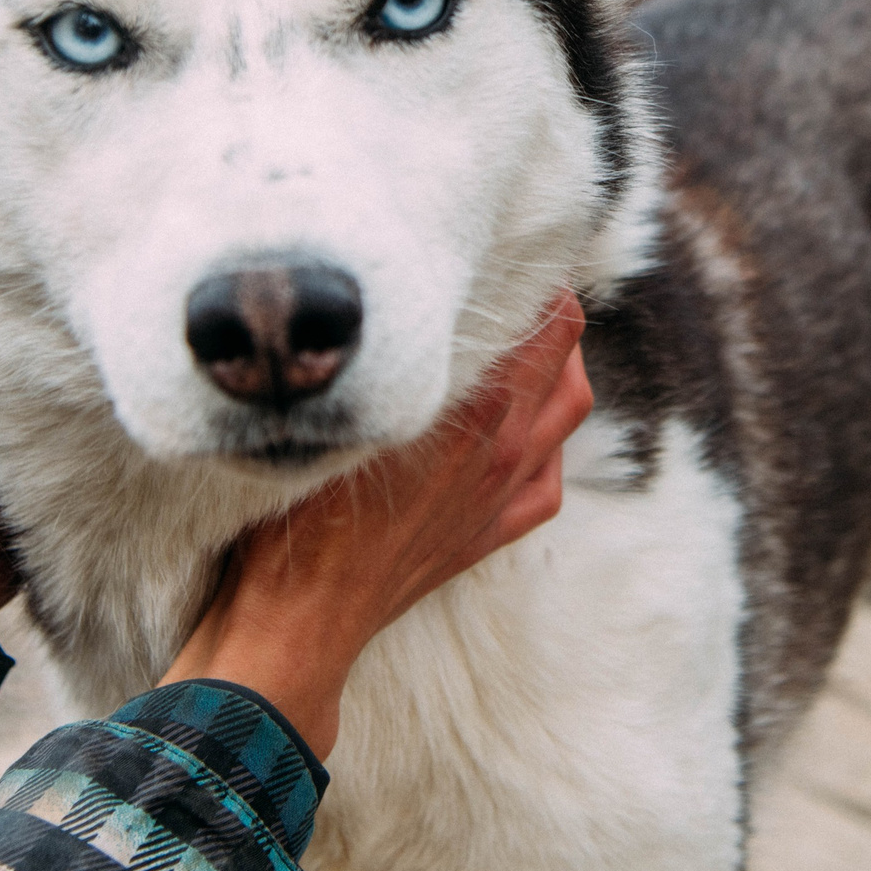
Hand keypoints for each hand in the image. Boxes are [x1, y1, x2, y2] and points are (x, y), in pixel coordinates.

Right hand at [164, 292, 592, 757]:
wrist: (302, 614)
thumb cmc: (304, 508)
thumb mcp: (346, 411)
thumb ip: (389, 357)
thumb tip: (403, 304)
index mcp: (477, 412)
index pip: (544, 325)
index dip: (534, 283)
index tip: (507, 257)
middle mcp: (505, 449)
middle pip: (565, 359)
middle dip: (553, 318)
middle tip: (518, 288)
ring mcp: (504, 494)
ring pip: (568, 415)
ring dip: (561, 374)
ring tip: (527, 348)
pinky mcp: (490, 533)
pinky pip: (547, 483)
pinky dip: (546, 449)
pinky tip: (518, 434)